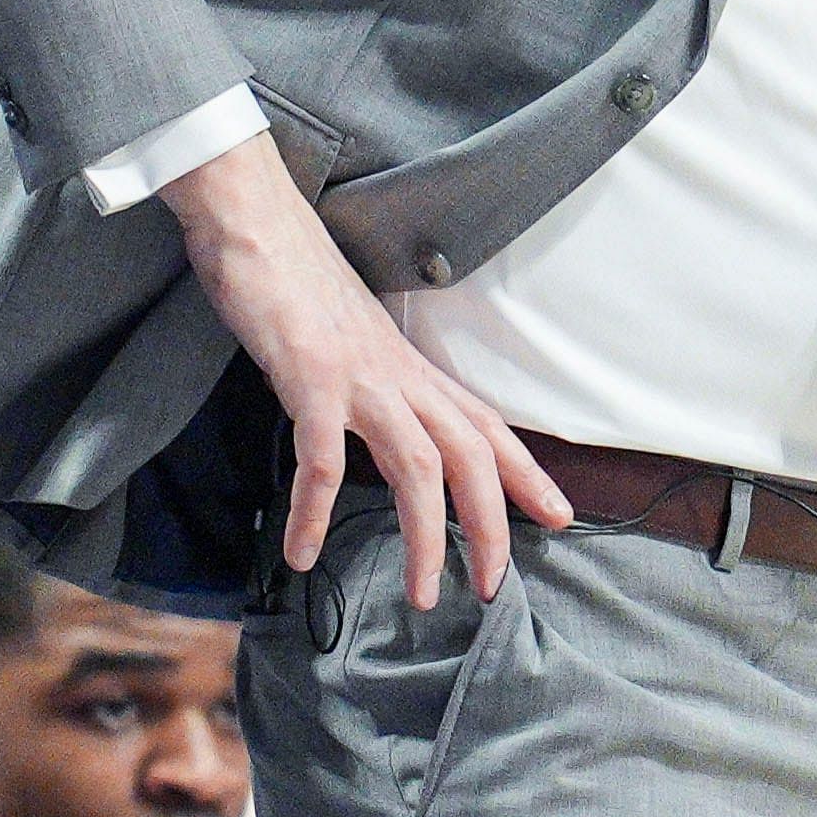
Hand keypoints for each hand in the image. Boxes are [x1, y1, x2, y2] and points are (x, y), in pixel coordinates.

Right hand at [163, 132, 562, 607]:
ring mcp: (359, 376)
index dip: (528, 473)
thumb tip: (386, 420)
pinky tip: (302, 553)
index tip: (560, 515)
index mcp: (413, 368)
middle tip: (496, 584)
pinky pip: (320, 458)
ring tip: (423, 594)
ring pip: (417, 466)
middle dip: (493, 524)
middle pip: (471, 455)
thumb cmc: (298, 282)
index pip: (487, 426)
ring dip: (425, 536)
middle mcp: (400, 374)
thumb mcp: (355, 340)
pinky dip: (314, 510)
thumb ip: (377, 381)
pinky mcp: (310, 378)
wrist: (256, 221)